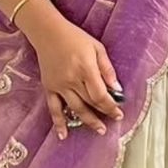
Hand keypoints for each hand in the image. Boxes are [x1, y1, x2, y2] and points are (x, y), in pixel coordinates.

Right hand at [20, 0, 123, 140]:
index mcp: (85, 68)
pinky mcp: (49, 87)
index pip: (100, 94)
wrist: (47, 33)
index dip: (110, 106)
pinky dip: (58, 122)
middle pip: (89, 103)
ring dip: (88, 121)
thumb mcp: (97, 47)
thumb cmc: (75, 37)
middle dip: (103, 113)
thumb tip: (117, 89)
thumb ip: (107, 69)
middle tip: (112, 122)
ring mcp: (59, 85)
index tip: (119, 113)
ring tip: (99, 130)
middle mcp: (71, 79)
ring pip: (75, 108)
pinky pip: (54, 108)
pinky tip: (63, 135)